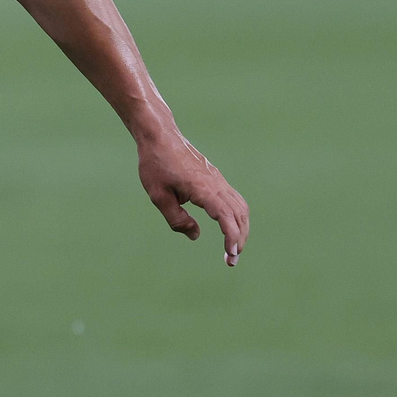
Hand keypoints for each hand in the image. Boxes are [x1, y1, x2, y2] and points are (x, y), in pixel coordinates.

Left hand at [136, 128, 249, 266]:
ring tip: (233, 247)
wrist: (159, 136)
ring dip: (241, 228)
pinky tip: (230, 225)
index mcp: (203, 189)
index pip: (227, 218)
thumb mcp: (158, 196)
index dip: (231, 239)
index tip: (230, 256)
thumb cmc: (155, 164)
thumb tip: (196, 235)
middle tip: (231, 260)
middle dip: (239, 240)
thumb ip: (177, 219)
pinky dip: (237, 215)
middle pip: (239, 215)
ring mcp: (218, 179)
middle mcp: (216, 184)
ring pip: (240, 207)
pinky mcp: (215, 177)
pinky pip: (234, 198)